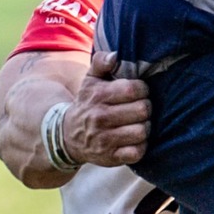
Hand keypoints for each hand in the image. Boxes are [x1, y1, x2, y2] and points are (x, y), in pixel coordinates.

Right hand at [60, 51, 150, 167]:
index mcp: (98, 96)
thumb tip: (115, 56)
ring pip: (142, 131)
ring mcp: (105, 139)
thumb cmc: (88, 103)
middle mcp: (100, 118)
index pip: (132, 89)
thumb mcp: (90, 80)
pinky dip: (141, 146)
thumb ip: (101, 62)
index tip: (140, 91)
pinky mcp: (110, 157)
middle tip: (141, 107)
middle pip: (142, 110)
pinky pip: (137, 152)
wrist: (67, 135)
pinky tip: (135, 139)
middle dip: (146, 107)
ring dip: (145, 126)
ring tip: (139, 122)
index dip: (142, 89)